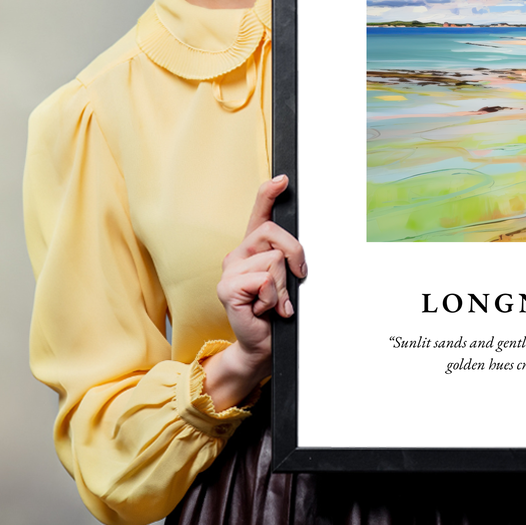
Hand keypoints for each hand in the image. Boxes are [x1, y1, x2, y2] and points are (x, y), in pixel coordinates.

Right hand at [202, 175, 306, 409]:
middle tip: (296, 279)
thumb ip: (288, 259)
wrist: (262, 344)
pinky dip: (273, 298)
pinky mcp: (227, 288)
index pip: (259, 213)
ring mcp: (229, 271)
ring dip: (283, 286)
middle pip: (274, 233)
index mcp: (253, 249)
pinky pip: (264, 280)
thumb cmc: (276, 311)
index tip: (283, 179)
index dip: (269, 194)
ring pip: (274, 260)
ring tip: (274, 302)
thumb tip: (298, 252)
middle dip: (295, 255)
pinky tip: (264, 310)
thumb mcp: (287, 280)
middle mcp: (238, 254)